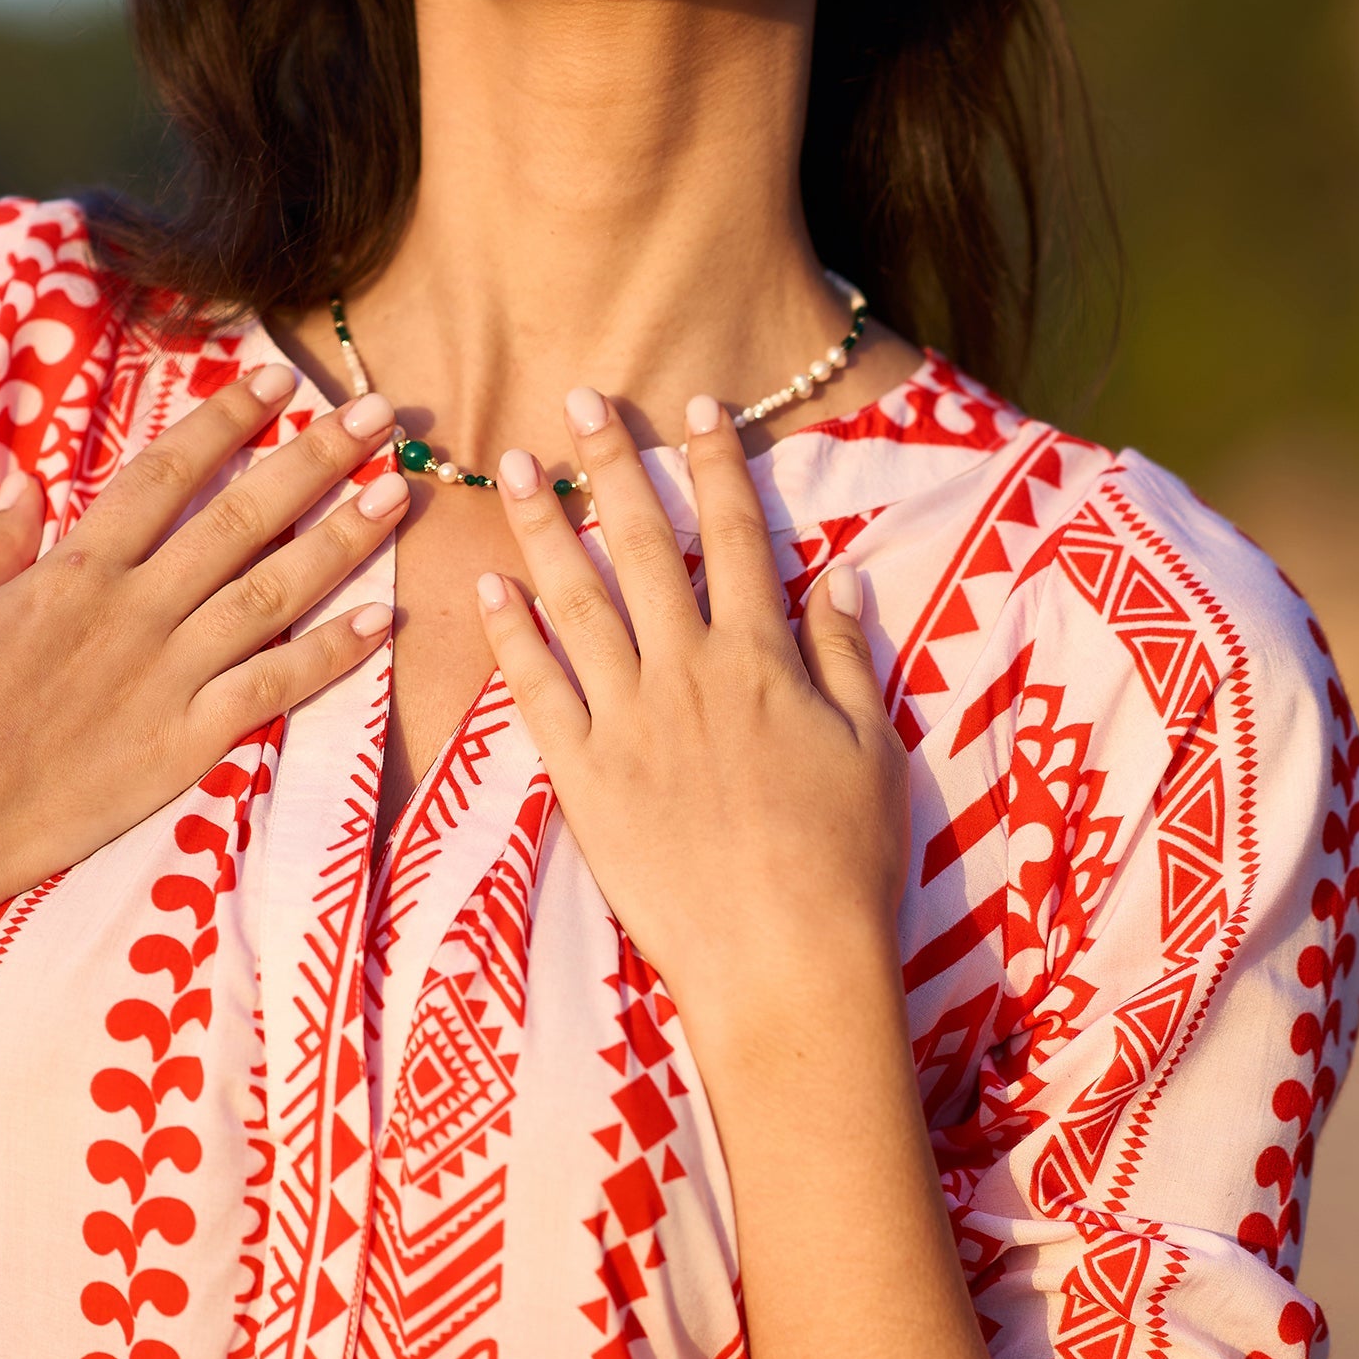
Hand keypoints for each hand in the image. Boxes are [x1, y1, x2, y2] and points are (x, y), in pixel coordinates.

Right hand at [0, 368, 407, 978]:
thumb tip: (27, 484)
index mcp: (69, 571)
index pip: (167, 474)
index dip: (227, 419)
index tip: (278, 378)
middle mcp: (130, 612)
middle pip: (240, 519)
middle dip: (314, 459)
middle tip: (374, 414)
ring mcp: (162, 679)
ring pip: (273, 592)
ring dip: (343, 540)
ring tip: (399, 493)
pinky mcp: (180, 747)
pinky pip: (272, 688)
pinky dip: (331, 653)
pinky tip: (383, 620)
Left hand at [475, 389, 907, 1031]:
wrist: (785, 960)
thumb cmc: (844, 861)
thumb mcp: (871, 748)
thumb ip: (845, 656)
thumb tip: (840, 576)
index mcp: (764, 658)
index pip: (740, 535)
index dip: (717, 462)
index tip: (696, 402)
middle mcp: (691, 671)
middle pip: (647, 545)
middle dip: (616, 464)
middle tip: (579, 399)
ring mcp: (630, 722)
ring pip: (580, 600)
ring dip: (548, 526)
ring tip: (518, 466)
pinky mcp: (584, 777)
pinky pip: (538, 690)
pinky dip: (512, 635)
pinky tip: (488, 586)